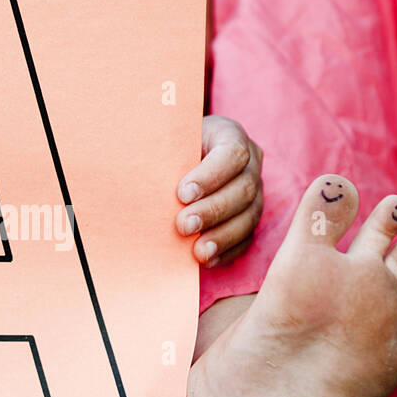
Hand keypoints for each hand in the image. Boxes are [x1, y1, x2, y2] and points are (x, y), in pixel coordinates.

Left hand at [175, 116, 263, 267]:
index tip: (182, 193)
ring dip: (222, 236)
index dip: (210, 175)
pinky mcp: (250, 217)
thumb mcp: (167, 139)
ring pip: (249, 216)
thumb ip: (162, 151)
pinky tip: (207, 260)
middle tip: (183, 225)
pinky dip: (227, 251)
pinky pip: (246, 238)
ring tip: (198, 251)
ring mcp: (255, 192)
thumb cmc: (170, 147)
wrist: (178, 159)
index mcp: (231, 135)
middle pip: (243, 189)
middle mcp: (250, 164)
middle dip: (213, 210)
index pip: (232, 154)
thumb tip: (141, 171)